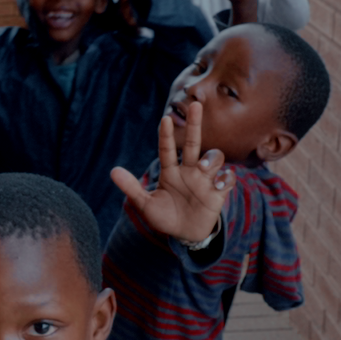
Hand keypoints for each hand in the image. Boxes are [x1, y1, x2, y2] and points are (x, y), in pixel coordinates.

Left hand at [109, 101, 226, 243]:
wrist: (185, 235)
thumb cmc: (165, 217)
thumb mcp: (146, 205)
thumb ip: (131, 188)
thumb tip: (113, 171)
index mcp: (171, 172)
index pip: (167, 150)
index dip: (166, 135)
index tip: (165, 119)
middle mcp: (189, 171)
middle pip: (193, 143)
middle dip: (194, 125)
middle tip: (196, 105)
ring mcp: (205, 180)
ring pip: (214, 157)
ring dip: (211, 158)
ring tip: (203, 167)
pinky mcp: (219, 192)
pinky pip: (227, 178)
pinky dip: (225, 178)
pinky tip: (219, 185)